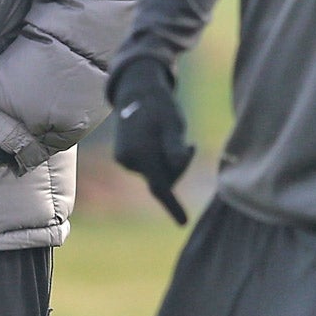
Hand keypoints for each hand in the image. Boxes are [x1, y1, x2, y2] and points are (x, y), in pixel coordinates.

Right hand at [110, 58, 195, 224]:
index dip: (172, 205)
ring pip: (156, 174)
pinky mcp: (125, 158)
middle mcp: (129, 160)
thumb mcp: (174, 124)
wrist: (137, 92)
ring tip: (173, 138)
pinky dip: (159, 160)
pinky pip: (149, 168)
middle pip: (162, 180)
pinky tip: (159, 141)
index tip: (183, 223)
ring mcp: (124, 160)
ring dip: (170, 163)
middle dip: (179, 169)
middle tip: (191, 145)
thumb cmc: (160, 106)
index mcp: (141, 153)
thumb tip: (177, 166)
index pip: (159, 186)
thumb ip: (174, 147)